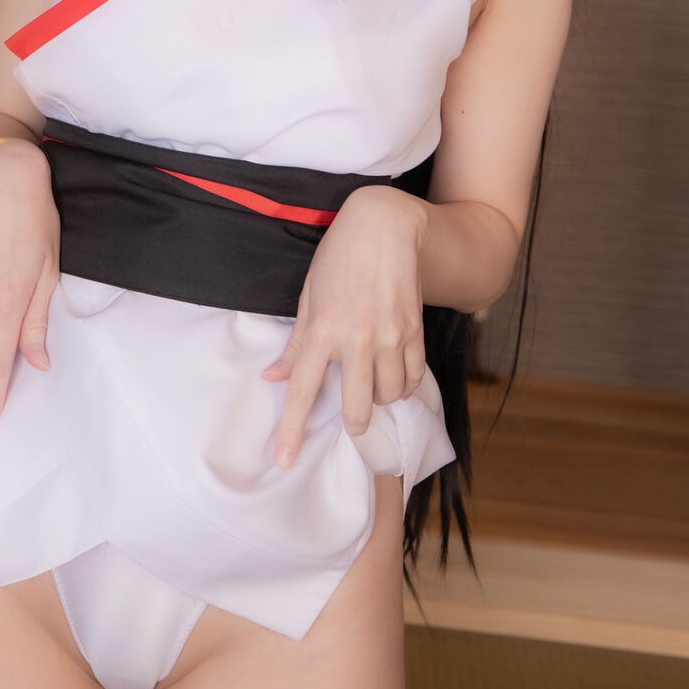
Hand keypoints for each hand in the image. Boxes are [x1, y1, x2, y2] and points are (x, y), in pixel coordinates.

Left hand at [260, 185, 429, 468]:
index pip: (303, 392)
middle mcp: (356, 338)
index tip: (285, 462)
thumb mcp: (309, 296)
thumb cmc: (339, 257)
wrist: (386, 226)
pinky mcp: (415, 331)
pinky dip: (404, 384)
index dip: (292, 432)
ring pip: (389, 397)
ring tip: (372, 379)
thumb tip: (273, 379)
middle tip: (351, 413)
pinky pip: (414, 378)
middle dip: (354, 422)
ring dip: (379, 398)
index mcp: (322, 329)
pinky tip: (394, 371)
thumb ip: (296, 344)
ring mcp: (390, 336)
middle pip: (357, 409)